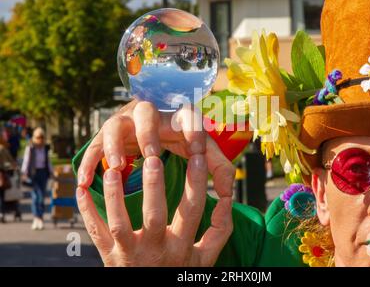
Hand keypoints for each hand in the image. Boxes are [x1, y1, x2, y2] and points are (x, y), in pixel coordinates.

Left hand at [76, 151, 233, 265]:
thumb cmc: (178, 273)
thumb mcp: (204, 259)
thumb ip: (219, 231)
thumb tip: (228, 202)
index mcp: (180, 247)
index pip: (191, 210)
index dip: (196, 182)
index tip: (198, 156)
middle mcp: (155, 250)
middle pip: (154, 216)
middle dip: (154, 187)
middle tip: (153, 158)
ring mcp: (128, 253)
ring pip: (119, 223)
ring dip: (114, 196)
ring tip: (112, 170)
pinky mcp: (108, 255)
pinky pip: (96, 231)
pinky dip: (87, 211)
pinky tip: (81, 189)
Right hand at [77, 100, 235, 198]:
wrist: (148, 137)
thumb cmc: (178, 143)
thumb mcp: (198, 152)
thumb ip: (217, 165)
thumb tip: (229, 190)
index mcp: (174, 116)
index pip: (186, 113)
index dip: (192, 129)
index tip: (196, 151)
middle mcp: (149, 115)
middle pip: (145, 111)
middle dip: (148, 131)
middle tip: (151, 155)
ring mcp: (124, 123)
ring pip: (114, 124)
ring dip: (115, 144)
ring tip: (120, 166)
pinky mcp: (105, 137)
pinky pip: (93, 147)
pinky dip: (88, 163)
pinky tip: (84, 183)